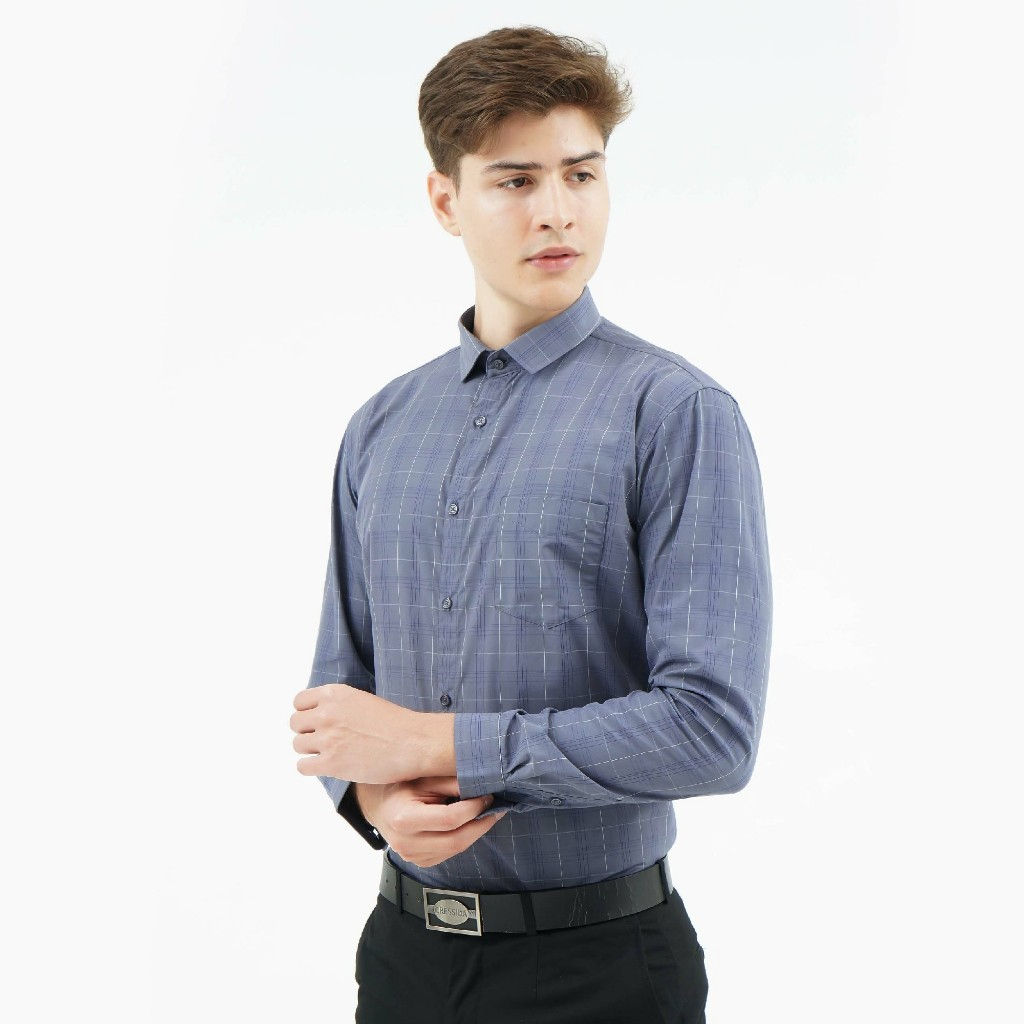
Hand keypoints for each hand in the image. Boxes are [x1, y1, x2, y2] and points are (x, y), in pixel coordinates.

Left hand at [291, 684, 454, 783]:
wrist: (413, 742)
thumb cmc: (395, 723)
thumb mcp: (363, 701)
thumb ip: (339, 706)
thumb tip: (321, 716)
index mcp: (335, 694)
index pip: (299, 701)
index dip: (306, 713)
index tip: (316, 722)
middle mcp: (326, 713)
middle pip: (294, 723)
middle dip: (307, 731)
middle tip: (323, 740)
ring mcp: (327, 738)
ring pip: (297, 744)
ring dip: (310, 750)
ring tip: (329, 753)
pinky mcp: (330, 763)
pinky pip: (303, 766)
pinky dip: (312, 767)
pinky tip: (327, 766)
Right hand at [354, 777, 506, 867]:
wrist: (379, 806)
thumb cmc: (401, 786)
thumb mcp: (423, 777)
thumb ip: (450, 782)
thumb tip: (481, 785)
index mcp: (404, 819)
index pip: (449, 819)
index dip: (473, 809)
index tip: (488, 797)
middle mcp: (406, 843)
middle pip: (456, 841)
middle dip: (481, 825)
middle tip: (496, 809)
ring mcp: (412, 857)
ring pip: (455, 850)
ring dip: (474, 832)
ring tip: (486, 814)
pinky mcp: (420, 862)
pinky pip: (449, 854)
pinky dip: (463, 839)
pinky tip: (470, 825)